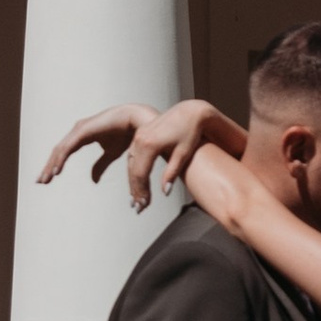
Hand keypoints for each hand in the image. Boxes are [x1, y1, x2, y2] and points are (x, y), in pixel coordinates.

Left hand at [39, 103, 154, 189]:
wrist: (136, 120)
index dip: (55, 165)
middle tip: (40, 181)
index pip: (63, 152)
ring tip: (46, 179)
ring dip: (52, 165)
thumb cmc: (125, 133)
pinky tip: (56, 170)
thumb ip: (100, 165)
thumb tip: (93, 180)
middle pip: (58, 151)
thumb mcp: (110, 154)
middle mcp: (78, 131)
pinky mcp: (83, 130)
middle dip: (48, 167)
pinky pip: (68, 147)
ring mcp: (79, 129)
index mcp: (82, 136)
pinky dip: (61, 159)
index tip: (48, 179)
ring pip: (60, 150)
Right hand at [123, 99, 239, 210]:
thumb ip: (171, 173)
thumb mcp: (183, 154)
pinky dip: (133, 171)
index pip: (140, 174)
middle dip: (135, 191)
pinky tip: (136, 182)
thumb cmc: (190, 132)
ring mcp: (139, 136)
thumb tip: (164, 192)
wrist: (190, 112)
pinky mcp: (140, 134)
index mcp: (150, 144)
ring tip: (136, 199)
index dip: (141, 191)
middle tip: (138, 207)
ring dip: (133, 182)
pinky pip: (132, 156)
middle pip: (133, 171)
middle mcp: (140, 139)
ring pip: (130, 164)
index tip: (144, 205)